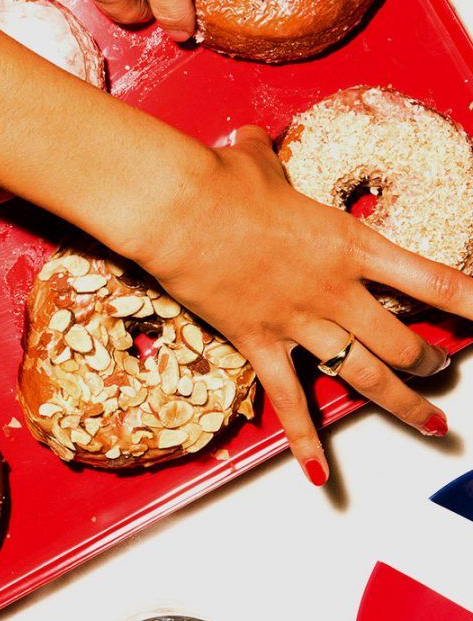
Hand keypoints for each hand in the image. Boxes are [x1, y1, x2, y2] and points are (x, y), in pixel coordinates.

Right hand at [135, 127, 456, 483]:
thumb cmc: (221, 182)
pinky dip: (306, 442)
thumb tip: (249, 144)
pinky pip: (290, 402)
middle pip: (407, 342)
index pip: (438, 282)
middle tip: (441, 368)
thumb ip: (266, 159)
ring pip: (368, 377)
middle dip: (433, 362)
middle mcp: (337, 291)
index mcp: (352, 244)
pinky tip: (318, 476)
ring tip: (431, 423)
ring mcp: (300, 322)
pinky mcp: (260, 343)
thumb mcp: (257, 163)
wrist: (179, 211)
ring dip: (404, 404)